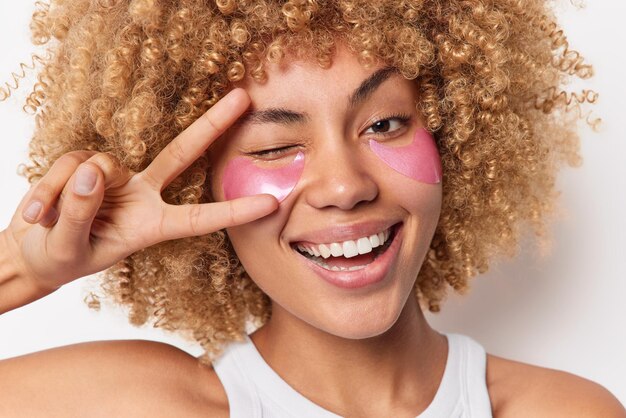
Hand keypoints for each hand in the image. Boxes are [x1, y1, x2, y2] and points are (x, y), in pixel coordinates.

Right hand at [3, 89, 276, 291]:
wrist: (34, 250)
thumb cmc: (61, 257)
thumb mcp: (69, 249)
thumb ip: (79, 215)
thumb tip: (90, 172)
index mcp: (152, 226)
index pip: (199, 217)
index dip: (234, 210)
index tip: (271, 203)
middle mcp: (143, 195)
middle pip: (181, 153)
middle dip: (212, 125)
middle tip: (244, 98)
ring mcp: (117, 177)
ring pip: (98, 164)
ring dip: (65, 192)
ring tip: (45, 219)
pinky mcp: (87, 164)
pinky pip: (72, 163)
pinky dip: (50, 185)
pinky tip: (37, 210)